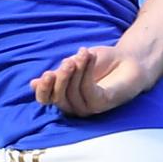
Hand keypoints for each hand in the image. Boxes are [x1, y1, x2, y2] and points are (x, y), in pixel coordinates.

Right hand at [30, 45, 157, 116]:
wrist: (129, 59)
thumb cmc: (101, 62)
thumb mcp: (74, 65)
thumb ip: (57, 75)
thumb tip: (33, 84)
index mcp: (65, 96)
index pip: (46, 100)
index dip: (42, 90)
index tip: (45, 74)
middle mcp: (75, 106)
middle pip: (58, 97)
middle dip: (61, 78)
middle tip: (68, 61)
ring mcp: (89, 107)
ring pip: (72, 94)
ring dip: (76, 71)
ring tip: (83, 53)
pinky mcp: (103, 104)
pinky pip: (88, 91)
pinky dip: (86, 73)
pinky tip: (89, 57)